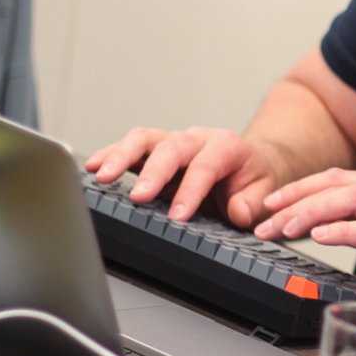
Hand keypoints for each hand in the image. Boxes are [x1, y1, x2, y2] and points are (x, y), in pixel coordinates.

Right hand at [84, 126, 283, 227]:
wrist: (247, 164)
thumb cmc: (250, 178)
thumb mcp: (263, 192)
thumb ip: (251, 203)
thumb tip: (237, 212)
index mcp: (226, 147)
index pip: (206, 165)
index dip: (191, 189)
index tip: (178, 215)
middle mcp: (196, 139)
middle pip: (171, 147)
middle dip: (153, 172)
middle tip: (139, 197)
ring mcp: (172, 143)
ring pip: (144, 139)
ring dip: (121, 155)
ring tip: (101, 175)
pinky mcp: (154, 152)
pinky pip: (129, 148)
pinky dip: (109, 155)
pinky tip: (92, 167)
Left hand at [254, 169, 355, 330]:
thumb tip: (340, 234)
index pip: (339, 180)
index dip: (301, 189)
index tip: (271, 205)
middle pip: (337, 183)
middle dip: (294, 197)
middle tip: (262, 216)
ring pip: (349, 199)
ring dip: (309, 211)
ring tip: (281, 227)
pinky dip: (342, 229)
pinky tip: (318, 237)